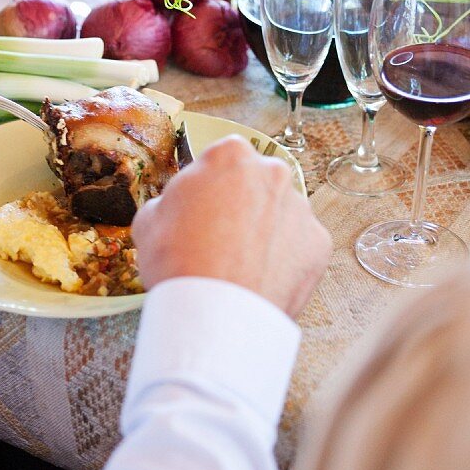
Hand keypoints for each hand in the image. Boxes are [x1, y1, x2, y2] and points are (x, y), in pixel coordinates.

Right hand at [133, 136, 331, 317]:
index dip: (209, 186)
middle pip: (257, 183)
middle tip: (220, 239)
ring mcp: (301, 208)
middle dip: (243, 204)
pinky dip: (284, 259)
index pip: (222, 159)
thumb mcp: (150, 220)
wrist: (215, 314)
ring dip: (265, 231)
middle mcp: (273, 172)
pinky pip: (299, 246)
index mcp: (231, 155)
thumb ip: (173, 201)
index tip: (202, 209)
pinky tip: (261, 277)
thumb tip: (181, 208)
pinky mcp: (318, 243)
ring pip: (281, 214)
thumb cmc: (178, 261)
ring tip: (241, 265)